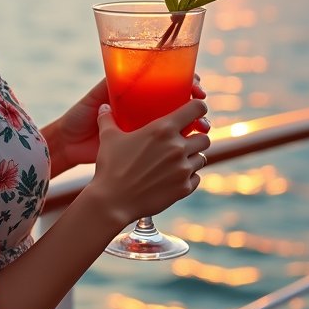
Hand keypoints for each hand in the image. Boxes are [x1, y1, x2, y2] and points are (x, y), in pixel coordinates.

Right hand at [46, 75, 209, 175]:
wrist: (113, 201)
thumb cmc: (111, 166)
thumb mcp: (108, 138)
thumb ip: (108, 119)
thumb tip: (104, 107)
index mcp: (163, 129)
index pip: (196, 108)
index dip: (199, 107)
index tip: (197, 110)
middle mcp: (178, 147)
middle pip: (204, 137)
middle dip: (196, 138)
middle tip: (184, 141)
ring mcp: (183, 169)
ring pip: (202, 158)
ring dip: (192, 158)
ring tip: (177, 160)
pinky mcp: (184, 188)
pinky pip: (196, 178)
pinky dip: (188, 176)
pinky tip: (173, 177)